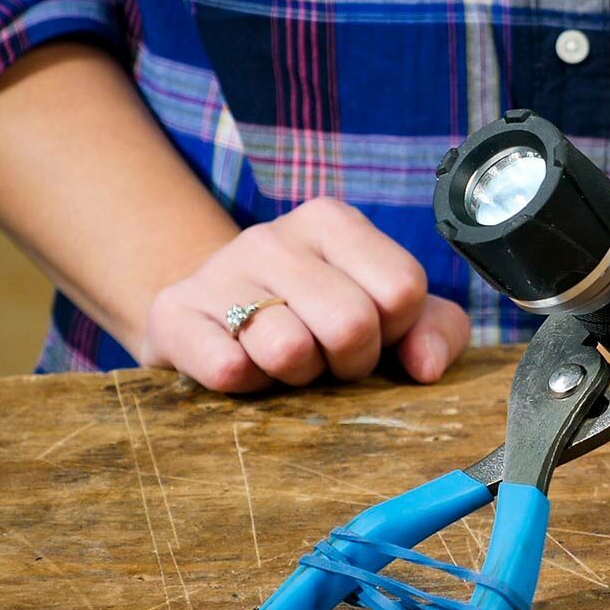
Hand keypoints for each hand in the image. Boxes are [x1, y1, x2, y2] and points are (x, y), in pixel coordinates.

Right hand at [141, 199, 469, 391]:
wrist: (213, 318)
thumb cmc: (318, 317)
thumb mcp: (388, 314)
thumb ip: (434, 329)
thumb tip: (426, 367)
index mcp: (334, 222)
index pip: (402, 288)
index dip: (395, 331)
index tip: (372, 333)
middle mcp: (275, 236)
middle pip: (352, 324)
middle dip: (349, 362)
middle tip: (326, 357)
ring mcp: (220, 271)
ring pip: (289, 350)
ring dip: (296, 377)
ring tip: (283, 359)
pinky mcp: (175, 315)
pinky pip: (227, 370)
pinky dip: (246, 387)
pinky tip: (242, 367)